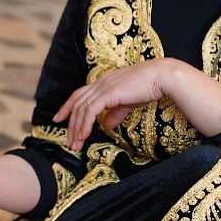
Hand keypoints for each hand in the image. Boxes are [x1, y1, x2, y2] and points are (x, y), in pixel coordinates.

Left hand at [53, 59, 171, 151]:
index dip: (67, 107)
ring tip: (75, 144)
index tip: (58, 118)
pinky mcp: (109, 93)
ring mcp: (103, 86)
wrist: (162, 77)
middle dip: (71, 124)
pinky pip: (90, 111)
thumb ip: (115, 113)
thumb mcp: (128, 102)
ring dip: (76, 128)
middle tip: (69, 141)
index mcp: (103, 82)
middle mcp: (100, 82)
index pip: (79, 95)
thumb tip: (105, 126)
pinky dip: (85, 124)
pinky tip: (84, 136)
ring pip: (81, 109)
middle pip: (77, 104)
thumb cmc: (149, 87)